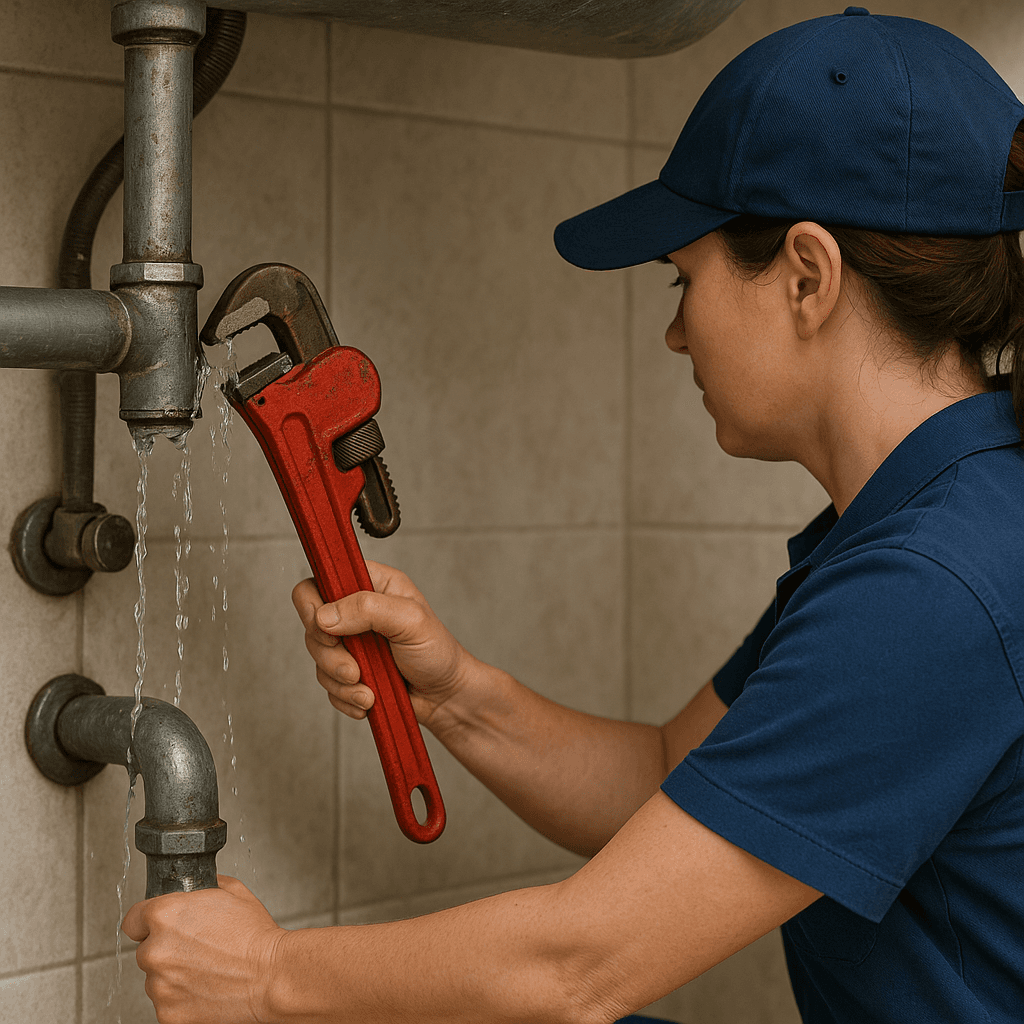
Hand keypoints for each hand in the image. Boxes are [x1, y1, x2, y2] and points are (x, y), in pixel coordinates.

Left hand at [121, 876, 283, 1023]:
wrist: (272, 977)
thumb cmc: (256, 936)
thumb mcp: (234, 892)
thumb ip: (205, 887)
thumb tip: (197, 891)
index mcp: (165, 915)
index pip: (133, 920)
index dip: (147, 922)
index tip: (157, 927)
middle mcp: (155, 951)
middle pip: (147, 950)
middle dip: (167, 948)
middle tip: (197, 948)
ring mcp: (159, 986)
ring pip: (157, 978)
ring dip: (174, 974)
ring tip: (207, 969)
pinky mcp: (168, 1014)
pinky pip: (168, 1002)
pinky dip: (183, 997)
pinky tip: (207, 986)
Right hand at [291, 561, 468, 727]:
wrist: (445, 696)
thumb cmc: (437, 652)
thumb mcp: (410, 620)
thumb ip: (368, 609)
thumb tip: (325, 616)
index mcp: (373, 584)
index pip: (322, 578)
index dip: (314, 603)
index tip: (326, 628)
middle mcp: (357, 610)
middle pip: (312, 623)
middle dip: (330, 653)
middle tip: (355, 670)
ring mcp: (351, 642)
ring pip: (318, 657)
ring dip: (340, 681)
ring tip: (369, 691)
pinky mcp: (348, 670)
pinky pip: (327, 684)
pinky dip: (345, 696)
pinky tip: (369, 699)